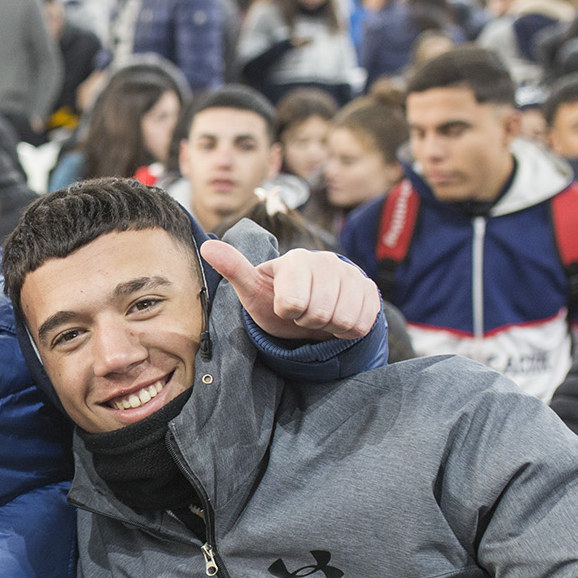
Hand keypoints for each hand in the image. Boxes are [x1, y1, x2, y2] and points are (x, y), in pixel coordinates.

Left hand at [201, 240, 379, 342]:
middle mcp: (326, 260)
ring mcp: (351, 274)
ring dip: (329, 326)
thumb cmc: (276, 300)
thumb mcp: (252, 290)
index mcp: (295, 259)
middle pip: (320, 313)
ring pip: (344, 319)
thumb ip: (233, 269)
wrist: (310, 310)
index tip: (285, 306)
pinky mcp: (370, 290)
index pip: (293, 303)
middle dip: (308, 321)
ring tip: (320, 316)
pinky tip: (337, 318)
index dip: (288, 312)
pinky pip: (362, 322)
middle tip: (303, 314)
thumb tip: (207, 247)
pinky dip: (348, 329)